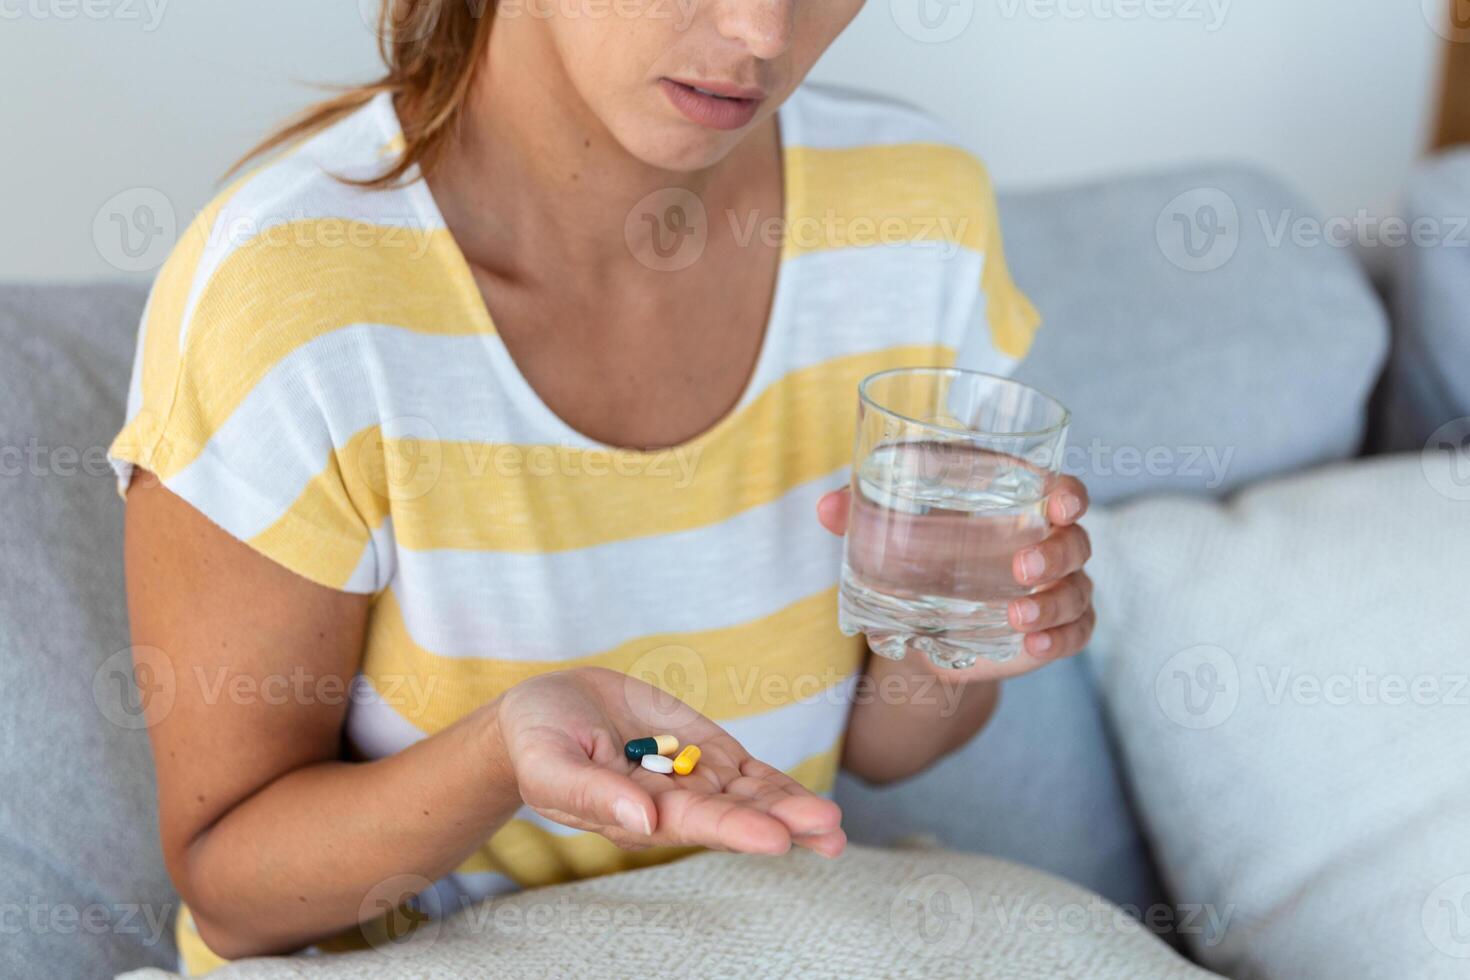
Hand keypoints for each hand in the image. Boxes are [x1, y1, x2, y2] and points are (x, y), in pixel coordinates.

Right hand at [494, 667, 845, 857]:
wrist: (544, 709)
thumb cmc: (537, 740)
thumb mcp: (550, 763)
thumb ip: (593, 792)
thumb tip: (644, 820)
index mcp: (636, 814)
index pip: (694, 823)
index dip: (736, 829)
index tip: (778, 837)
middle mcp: (672, 804)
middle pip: (734, 815)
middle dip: (782, 821)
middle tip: (828, 829)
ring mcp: (691, 776)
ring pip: (749, 796)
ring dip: (791, 807)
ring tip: (833, 823)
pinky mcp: (701, 748)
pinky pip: (746, 772)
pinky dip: (777, 784)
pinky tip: (810, 801)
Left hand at [817, 474, 1094, 681]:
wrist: (927, 628)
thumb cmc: (920, 555)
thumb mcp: (893, 535)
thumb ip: (861, 515)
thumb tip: (827, 509)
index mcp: (1019, 507)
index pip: (1063, 492)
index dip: (1069, 495)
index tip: (1059, 503)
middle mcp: (1049, 546)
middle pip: (1076, 542)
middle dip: (1056, 553)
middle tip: (1021, 567)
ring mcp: (1056, 591)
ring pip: (1077, 592)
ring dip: (1053, 604)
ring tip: (1016, 617)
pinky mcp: (1052, 632)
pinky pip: (1074, 634)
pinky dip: (1058, 640)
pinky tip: (1033, 646)